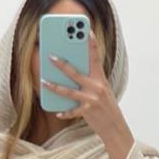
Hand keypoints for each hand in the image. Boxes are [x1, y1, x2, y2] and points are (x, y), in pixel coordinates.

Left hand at [42, 30, 133, 154]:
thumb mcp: (102, 90)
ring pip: (69, 91)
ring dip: (54, 86)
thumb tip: (73, 74)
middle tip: (51, 56)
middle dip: (62, 64)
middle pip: (75, 72)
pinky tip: (57, 113)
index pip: (96, 58)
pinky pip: (72, 111)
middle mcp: (96, 87)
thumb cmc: (106, 107)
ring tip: (44, 82)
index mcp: (100, 79)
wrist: (115, 127)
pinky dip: (65, 113)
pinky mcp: (88, 111)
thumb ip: (91, 81)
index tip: (87, 31)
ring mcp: (91, 99)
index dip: (91, 44)